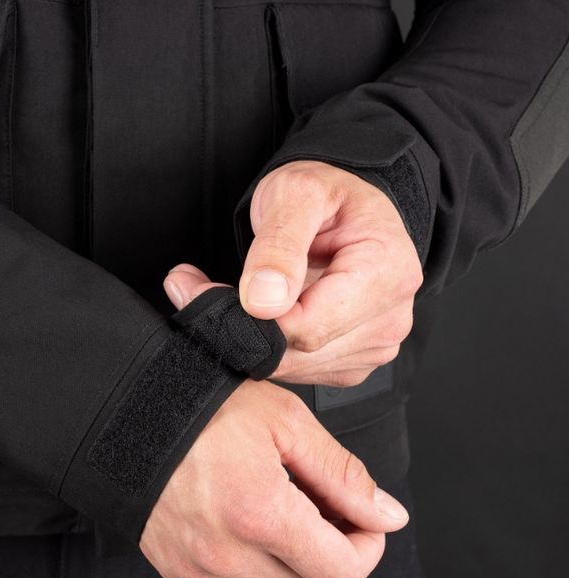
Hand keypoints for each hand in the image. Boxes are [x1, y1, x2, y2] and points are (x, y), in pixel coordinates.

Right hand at [139, 380, 408, 577]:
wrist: (132, 416)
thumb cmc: (204, 410)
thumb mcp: (286, 423)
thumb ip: (342, 475)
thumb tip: (387, 517)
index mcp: (262, 514)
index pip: (344, 573)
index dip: (368, 546)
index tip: (361, 518)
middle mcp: (229, 556)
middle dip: (335, 552)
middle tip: (322, 510)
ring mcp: (200, 573)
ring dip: (298, 574)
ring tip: (284, 526)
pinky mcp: (179, 577)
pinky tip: (254, 554)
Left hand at [163, 161, 423, 385]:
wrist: (342, 208)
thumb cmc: (326, 195)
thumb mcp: (296, 194)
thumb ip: (278, 246)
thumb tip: (263, 301)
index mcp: (388, 274)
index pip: (308, 326)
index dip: (251, 317)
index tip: (205, 291)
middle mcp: (389, 319)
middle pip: (300, 352)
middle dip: (244, 327)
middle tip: (198, 290)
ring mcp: (374, 346)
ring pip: (293, 368)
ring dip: (251, 339)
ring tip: (228, 295)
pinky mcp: (352, 362)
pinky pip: (299, 372)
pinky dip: (269, 349)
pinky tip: (262, 315)